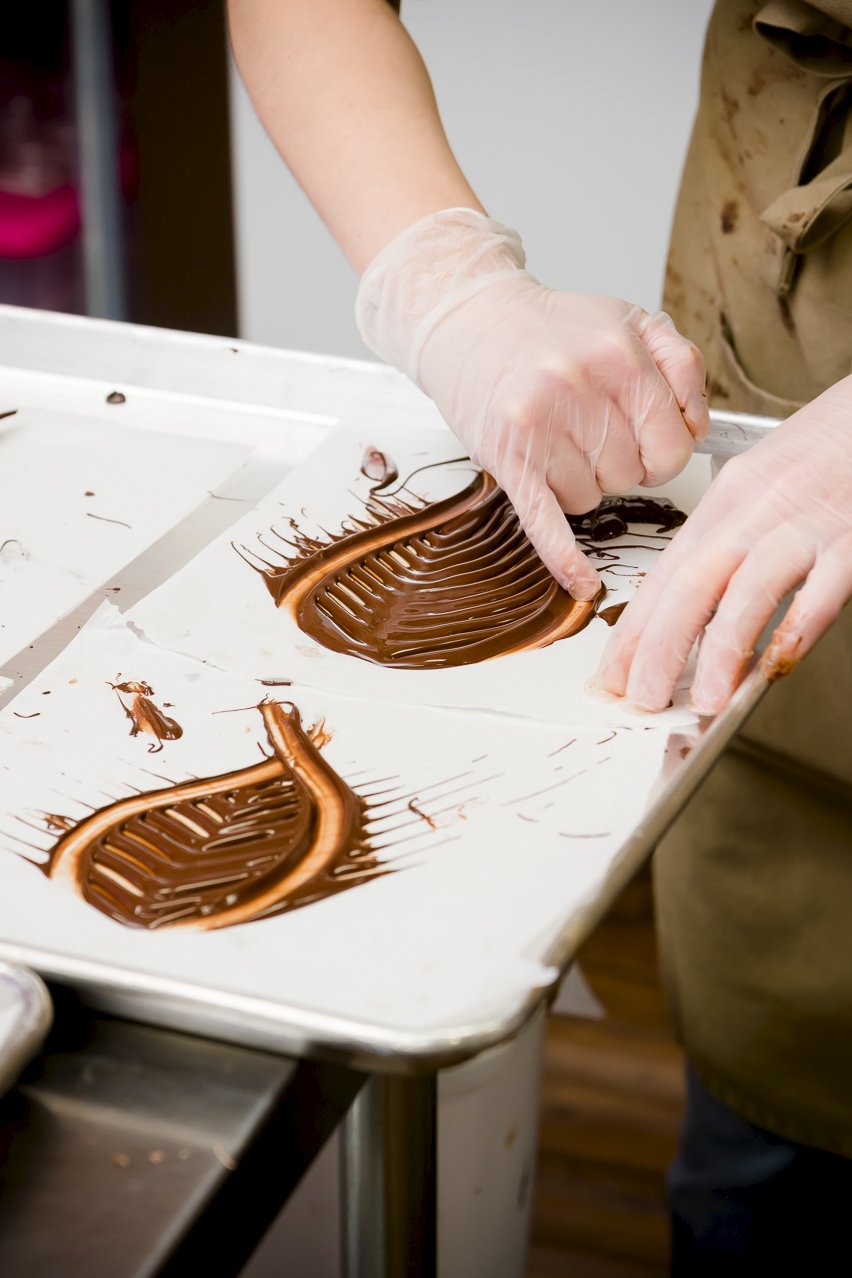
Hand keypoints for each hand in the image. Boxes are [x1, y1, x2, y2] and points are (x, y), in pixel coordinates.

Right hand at [356, 208, 707, 598]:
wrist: (470, 322)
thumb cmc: (551, 331)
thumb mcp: (631, 321)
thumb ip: (682, 366)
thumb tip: (698, 430)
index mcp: (621, 354)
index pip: (674, 445)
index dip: (661, 451)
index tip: (642, 440)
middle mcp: (580, 386)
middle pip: (631, 475)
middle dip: (615, 462)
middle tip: (587, 430)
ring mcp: (541, 424)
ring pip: (590, 498)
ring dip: (577, 480)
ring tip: (555, 437)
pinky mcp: (509, 457)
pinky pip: (545, 520)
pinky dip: (564, 558)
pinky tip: (582, 582)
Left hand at [594, 376, 851, 713]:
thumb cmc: (830, 446)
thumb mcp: (761, 486)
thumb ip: (730, 544)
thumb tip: (693, 613)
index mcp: (726, 501)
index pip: (664, 575)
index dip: (633, 632)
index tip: (614, 676)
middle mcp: (756, 512)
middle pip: (690, 585)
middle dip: (658, 649)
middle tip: (643, 698)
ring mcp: (804, 525)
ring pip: (746, 591)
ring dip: (719, 651)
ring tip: (704, 698)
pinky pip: (821, 590)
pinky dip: (795, 629)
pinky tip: (776, 663)